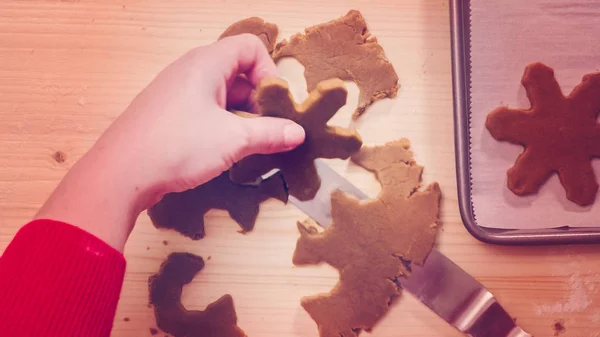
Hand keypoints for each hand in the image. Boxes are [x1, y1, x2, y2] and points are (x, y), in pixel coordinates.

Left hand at [35, 34, 304, 251]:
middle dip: (259, 98)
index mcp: (206, 63)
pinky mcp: (168, 113)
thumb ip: (269, 134)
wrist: (120, 174)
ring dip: (242, 114)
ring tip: (250, 143)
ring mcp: (176, 91)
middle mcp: (190, 70)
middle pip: (238, 70)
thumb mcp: (232, 140)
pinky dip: (222, 123)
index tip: (275, 105)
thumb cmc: (177, 146)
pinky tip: (224, 149)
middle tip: (269, 128)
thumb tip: (297, 133)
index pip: (250, 47)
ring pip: (222, 92)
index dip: (269, 72)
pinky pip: (204, 108)